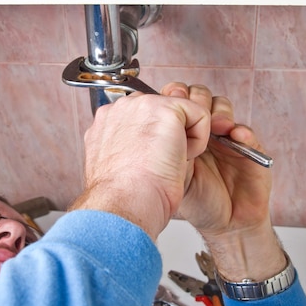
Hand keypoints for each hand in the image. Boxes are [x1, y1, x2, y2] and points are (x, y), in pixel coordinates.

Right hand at [69, 87, 210, 239]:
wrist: (125, 202)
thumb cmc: (121, 197)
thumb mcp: (113, 168)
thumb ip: (122, 148)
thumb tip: (138, 151)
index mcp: (106, 122)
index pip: (141, 116)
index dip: (154, 138)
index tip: (150, 163)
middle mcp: (121, 108)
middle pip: (162, 109)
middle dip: (170, 134)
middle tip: (159, 164)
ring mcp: (142, 104)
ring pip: (181, 112)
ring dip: (183, 138)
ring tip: (167, 162)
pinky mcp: (166, 108)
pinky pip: (199, 115)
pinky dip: (199, 140)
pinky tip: (180, 159)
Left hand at [162, 84, 284, 280]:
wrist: (221, 224)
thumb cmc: (193, 202)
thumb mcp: (167, 171)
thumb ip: (159, 145)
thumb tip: (146, 119)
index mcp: (178, 133)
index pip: (178, 101)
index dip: (177, 96)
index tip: (173, 99)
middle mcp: (202, 132)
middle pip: (200, 97)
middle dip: (197, 99)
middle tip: (192, 110)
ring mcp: (225, 139)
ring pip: (223, 107)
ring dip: (219, 111)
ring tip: (216, 125)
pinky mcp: (248, 150)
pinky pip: (247, 132)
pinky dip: (241, 131)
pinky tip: (234, 135)